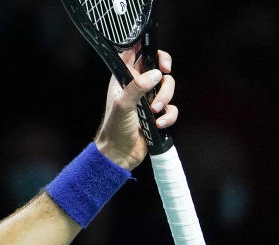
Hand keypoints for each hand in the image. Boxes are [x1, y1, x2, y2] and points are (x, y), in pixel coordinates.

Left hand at [94, 48, 177, 169]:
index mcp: (123, 80)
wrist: (118, 155)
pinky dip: (169, 116)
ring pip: (168, 87)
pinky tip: (158, 124)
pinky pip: (171, 108)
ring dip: (165, 98)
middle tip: (166, 72)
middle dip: (164, 70)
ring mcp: (148, 100)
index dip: (146, 48)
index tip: (155, 53)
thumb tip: (156, 75)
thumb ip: (137, 87)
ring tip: (155, 111)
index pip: (134, 54)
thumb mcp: (122, 105)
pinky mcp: (157, 114)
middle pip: (157, 66)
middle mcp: (136, 87)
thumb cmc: (114, 129)